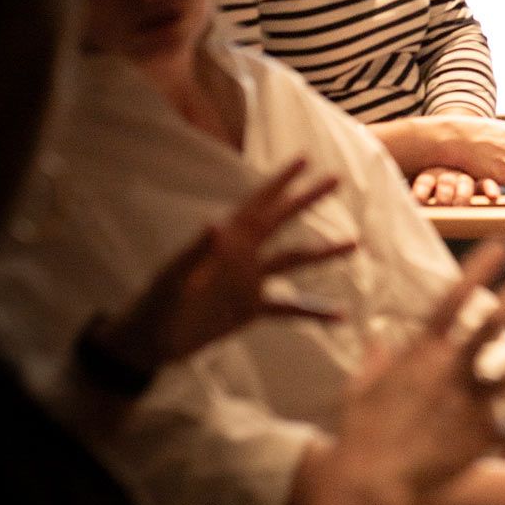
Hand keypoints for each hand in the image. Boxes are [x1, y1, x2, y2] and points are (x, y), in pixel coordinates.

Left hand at [90, 159, 351, 375]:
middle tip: (335, 179)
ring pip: (293, 261)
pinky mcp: (251, 309)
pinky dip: (314, 311)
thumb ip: (195, 252)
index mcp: (226, 242)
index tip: (303, 159)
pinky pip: (290, 308)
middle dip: (306, 199)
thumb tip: (215, 222)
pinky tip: (340, 316)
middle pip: (281, 221)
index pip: (258, 205)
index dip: (279, 181)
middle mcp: (242, 255)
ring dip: (323, 253)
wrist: (149, 344)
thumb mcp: (173, 279)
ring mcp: (249, 282)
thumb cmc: (156, 306)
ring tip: (354, 243)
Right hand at [320, 241, 504, 504]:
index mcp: (421, 352)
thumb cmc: (361, 434)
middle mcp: (450, 369)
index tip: (504, 244)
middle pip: (494, 320)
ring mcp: (469, 401)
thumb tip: (378, 340)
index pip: (453, 299)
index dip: (479, 269)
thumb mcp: (361, 389)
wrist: (370, 483)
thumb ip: (376, 361)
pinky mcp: (479, 435)